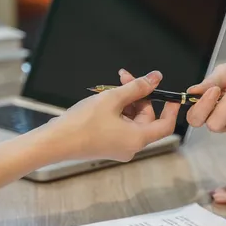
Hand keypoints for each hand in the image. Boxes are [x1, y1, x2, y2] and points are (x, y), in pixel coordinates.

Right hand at [51, 70, 179, 161]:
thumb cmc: (82, 123)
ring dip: (126, 101)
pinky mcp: (108, 145)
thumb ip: (137, 87)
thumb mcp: (112, 99)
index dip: (170, 109)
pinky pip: (121, 126)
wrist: (55, 141)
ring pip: (132, 120)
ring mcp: (119, 147)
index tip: (170, 95)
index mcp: (137, 139)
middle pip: (146, 119)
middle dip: (139, 96)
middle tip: (126, 78)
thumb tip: (155, 78)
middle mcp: (131, 147)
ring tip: (111, 87)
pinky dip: (118, 111)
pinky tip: (105, 99)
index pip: (166, 125)